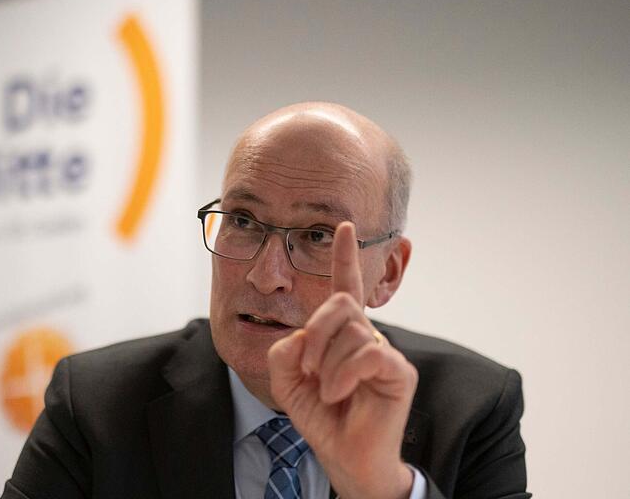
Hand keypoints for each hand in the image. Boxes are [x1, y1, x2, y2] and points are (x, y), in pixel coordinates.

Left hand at [267, 222, 417, 498]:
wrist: (343, 457)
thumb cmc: (321, 417)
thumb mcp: (287, 382)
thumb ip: (284, 353)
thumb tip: (301, 334)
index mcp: (341, 334)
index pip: (343, 287)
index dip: (344, 256)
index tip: (344, 226)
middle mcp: (366, 335)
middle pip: (340, 305)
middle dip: (316, 332)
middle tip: (306, 367)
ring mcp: (385, 351)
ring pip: (352, 331)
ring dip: (327, 364)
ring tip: (325, 391)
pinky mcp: (399, 371)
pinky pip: (368, 353)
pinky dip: (344, 374)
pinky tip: (336, 394)